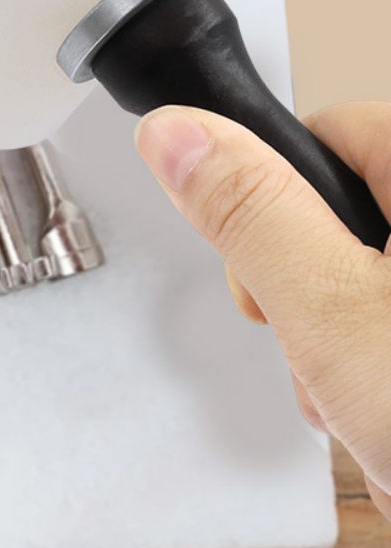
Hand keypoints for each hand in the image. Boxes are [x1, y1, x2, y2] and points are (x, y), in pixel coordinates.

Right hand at [136, 103, 390, 518]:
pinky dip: (376, 371)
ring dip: (338, 341)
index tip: (266, 268)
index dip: (276, 195)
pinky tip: (385, 417)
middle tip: (317, 345)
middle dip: (306, 288)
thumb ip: (251, 215)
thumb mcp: (338, 317)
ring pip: (369, 280)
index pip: (336, 130)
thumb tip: (178, 135)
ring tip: (361, 401)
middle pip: (350, 213)